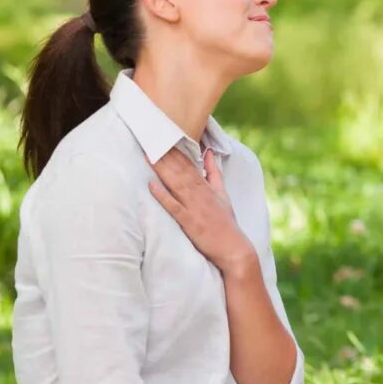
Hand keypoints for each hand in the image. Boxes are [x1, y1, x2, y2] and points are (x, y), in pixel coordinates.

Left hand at [148, 149, 255, 274]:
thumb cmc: (226, 222)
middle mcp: (200, 193)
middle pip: (180, 170)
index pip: (189, 163)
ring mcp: (194, 207)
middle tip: (152, 138)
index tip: (164, 135)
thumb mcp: (222, 193)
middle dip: (166, 154)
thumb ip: (213, 172)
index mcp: (207, 186)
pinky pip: (173, 207)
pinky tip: (151, 185)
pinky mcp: (189, 221)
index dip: (175, 149)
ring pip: (176, 184)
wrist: (234, 247)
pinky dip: (163, 196)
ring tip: (148, 155)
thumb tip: (208, 152)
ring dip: (162, 169)